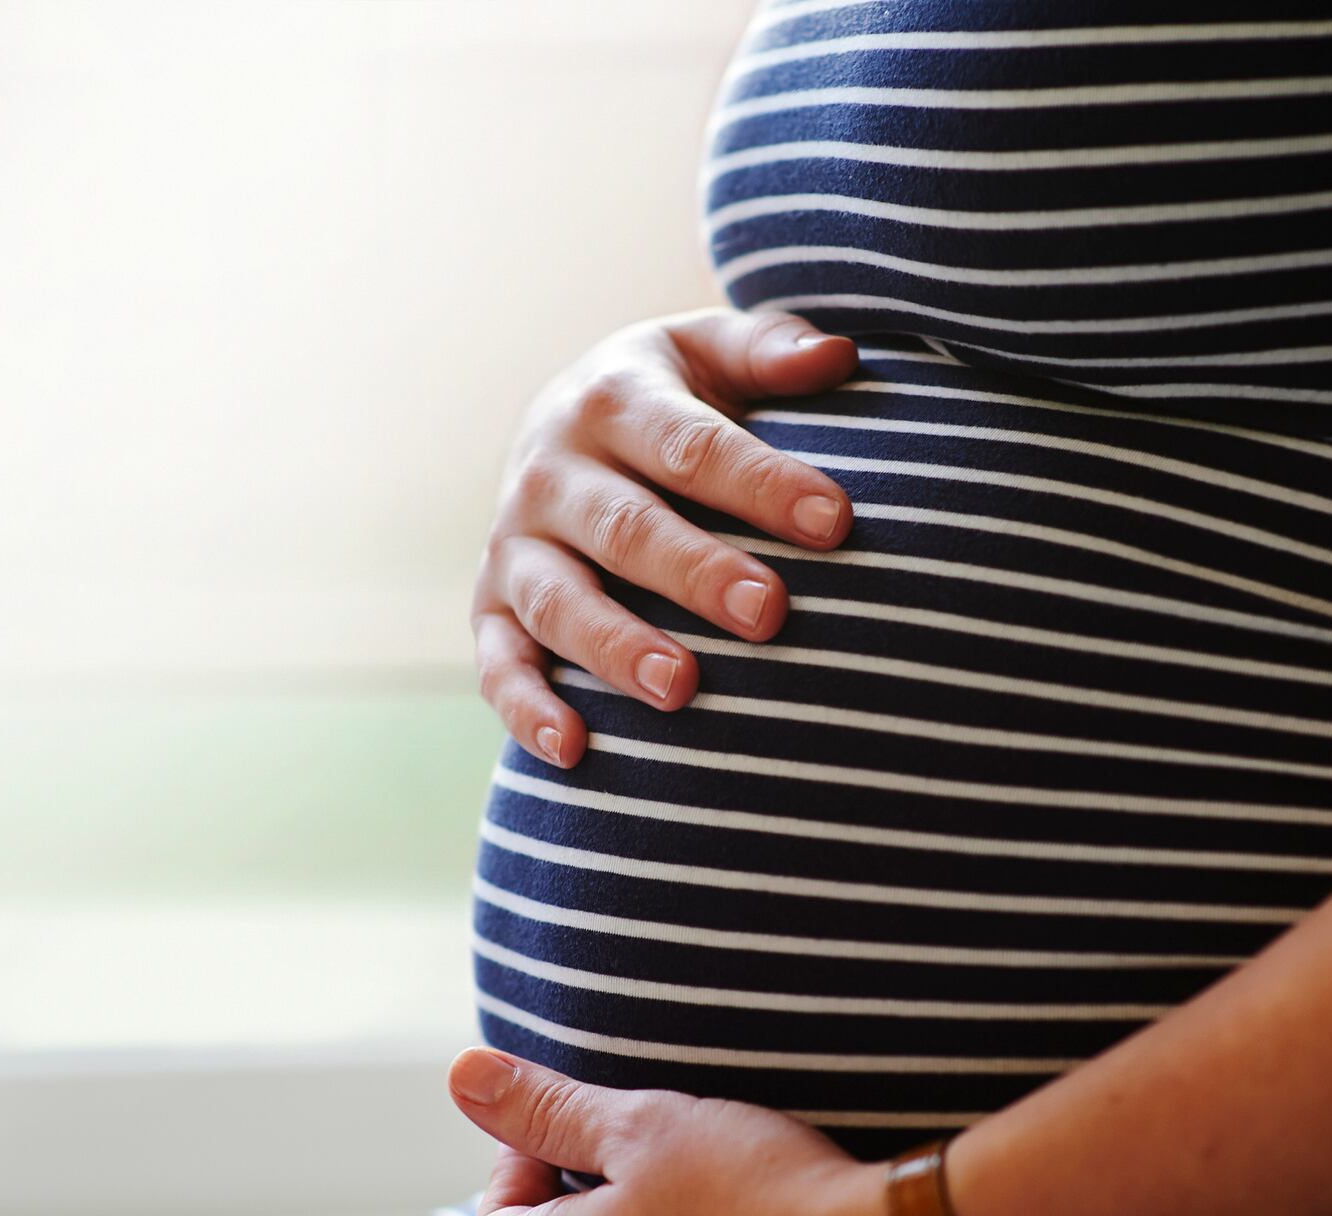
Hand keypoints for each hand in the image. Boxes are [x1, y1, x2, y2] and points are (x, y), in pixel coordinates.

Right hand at [471, 308, 858, 766]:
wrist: (567, 425)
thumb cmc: (671, 398)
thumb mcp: (709, 354)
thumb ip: (770, 352)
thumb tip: (839, 356)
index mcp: (615, 399)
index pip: (693, 445)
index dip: (762, 482)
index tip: (835, 519)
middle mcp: (553, 471)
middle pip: (628, 528)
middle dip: (697, 573)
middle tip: (770, 614)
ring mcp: (516, 544)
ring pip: (559, 601)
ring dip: (616, 647)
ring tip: (682, 688)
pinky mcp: (492, 606)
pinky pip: (499, 661)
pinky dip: (526, 706)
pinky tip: (574, 748)